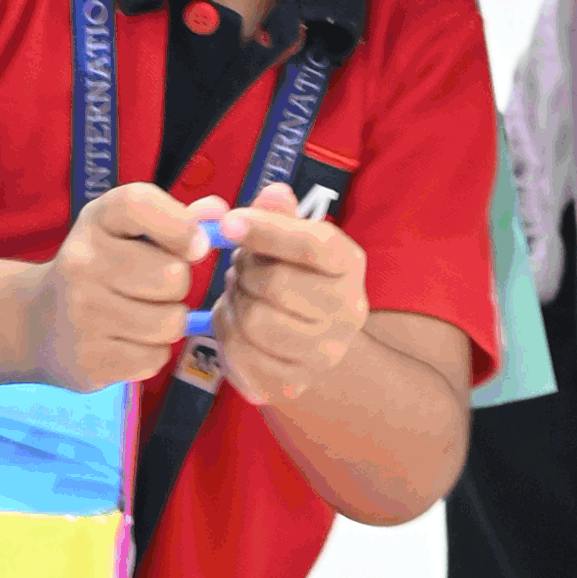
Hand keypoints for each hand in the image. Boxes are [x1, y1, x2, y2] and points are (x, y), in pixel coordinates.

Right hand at [24, 183, 210, 392]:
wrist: (36, 323)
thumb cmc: (100, 268)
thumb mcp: (126, 231)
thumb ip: (177, 218)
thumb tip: (220, 213)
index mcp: (95, 220)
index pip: (140, 203)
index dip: (181, 225)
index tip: (196, 246)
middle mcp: (82, 262)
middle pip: (174, 276)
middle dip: (178, 285)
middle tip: (156, 288)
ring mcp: (81, 314)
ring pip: (171, 322)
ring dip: (168, 322)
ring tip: (143, 315)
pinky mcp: (88, 359)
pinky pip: (155, 357)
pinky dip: (152, 352)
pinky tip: (127, 340)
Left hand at [205, 185, 367, 410]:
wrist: (309, 340)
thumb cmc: (292, 275)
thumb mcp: (289, 238)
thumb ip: (277, 213)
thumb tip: (273, 193)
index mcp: (350, 264)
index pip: (313, 244)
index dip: (266, 230)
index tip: (229, 223)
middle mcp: (348, 311)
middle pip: (274, 285)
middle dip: (243, 270)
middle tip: (240, 267)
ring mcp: (324, 353)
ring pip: (254, 323)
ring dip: (233, 303)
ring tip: (240, 294)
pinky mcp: (293, 384)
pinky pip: (240, 355)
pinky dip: (226, 334)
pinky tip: (236, 323)